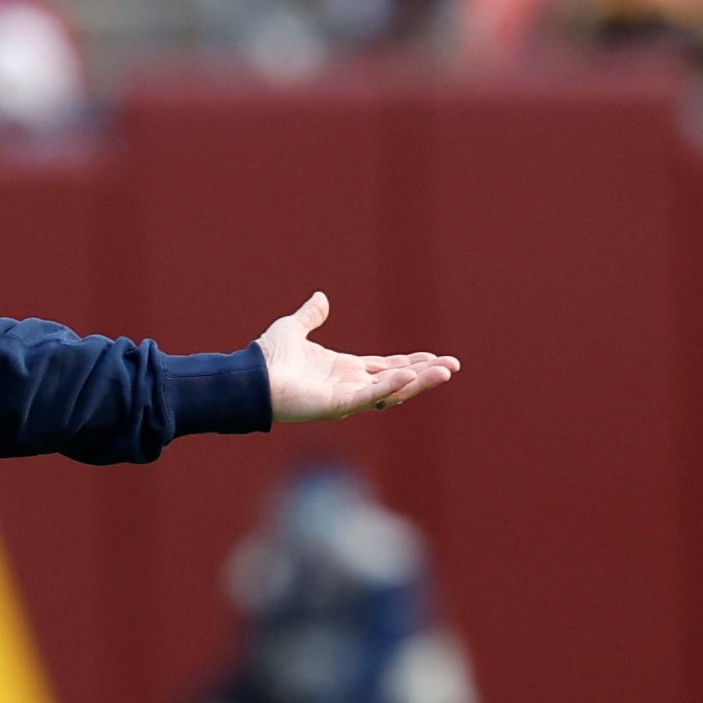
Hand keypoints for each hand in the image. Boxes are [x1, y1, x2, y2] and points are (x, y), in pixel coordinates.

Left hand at [257, 291, 458, 422]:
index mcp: (343, 369)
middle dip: (425, 374)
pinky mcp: (337, 405)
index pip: (385, 367)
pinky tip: (410, 377)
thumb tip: (321, 297)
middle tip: (453, 366)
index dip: (410, 362)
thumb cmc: (267, 359)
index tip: (435, 356)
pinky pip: (369, 397)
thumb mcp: (293, 329)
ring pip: (391, 391)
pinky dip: (390, 387)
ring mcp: (345, 397)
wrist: (249, 377)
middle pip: (396, 380)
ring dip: (419, 382)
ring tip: (446, 372)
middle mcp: (349, 385)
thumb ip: (310, 316)